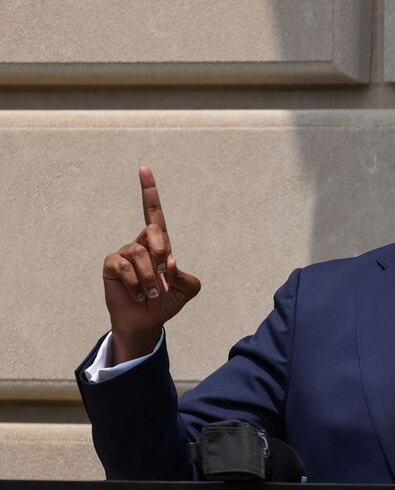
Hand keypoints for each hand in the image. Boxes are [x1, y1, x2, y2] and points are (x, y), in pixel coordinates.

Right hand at [101, 166, 200, 360]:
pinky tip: (136, 293)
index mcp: (159, 245)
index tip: (144, 168)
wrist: (146, 321)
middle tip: (164, 272)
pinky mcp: (112, 265)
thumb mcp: (187, 290)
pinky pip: (124, 265)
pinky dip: (135, 283)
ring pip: (141, 254)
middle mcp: (140, 244)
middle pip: (154, 232)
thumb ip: (186, 277)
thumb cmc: (166, 302)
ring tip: (150, 293)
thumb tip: (169, 263)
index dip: (149, 192)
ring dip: (150, 278)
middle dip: (162, 251)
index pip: (154, 214)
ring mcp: (124, 253)